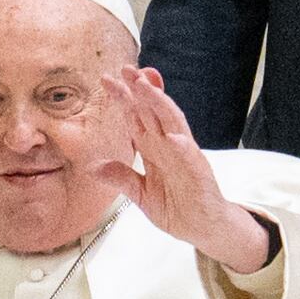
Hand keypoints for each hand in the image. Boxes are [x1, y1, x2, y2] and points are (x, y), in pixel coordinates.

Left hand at [95, 64, 271, 272]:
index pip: (137, 117)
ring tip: (146, 87)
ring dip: (160, 104)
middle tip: (127, 69)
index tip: (107, 80)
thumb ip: (122, 178)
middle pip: (154, 111)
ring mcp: (186, 157)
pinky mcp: (199, 174)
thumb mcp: (141, 195)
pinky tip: (173, 136)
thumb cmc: (178, 208)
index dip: (123, 98)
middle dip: (141, 89)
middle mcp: (170, 147)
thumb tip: (95, 168)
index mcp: (154, 149)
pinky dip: (182, 146)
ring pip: (173, 124)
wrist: (204, 229)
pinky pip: (191, 158)